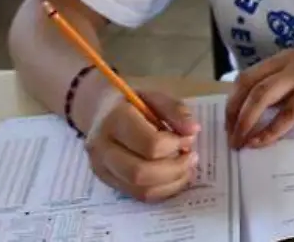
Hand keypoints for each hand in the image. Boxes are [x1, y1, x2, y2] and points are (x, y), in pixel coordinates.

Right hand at [85, 90, 200, 202]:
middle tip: (192, 158)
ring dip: (171, 182)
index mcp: (115, 120)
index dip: (175, 145)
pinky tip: (175, 177)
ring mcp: (102, 169)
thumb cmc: (132, 103)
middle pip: (141, 172)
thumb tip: (193, 131)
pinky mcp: (107, 182)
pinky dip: (163, 191)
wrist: (100, 113)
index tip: (189, 138)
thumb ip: (175, 110)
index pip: (150, 144)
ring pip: (140, 189)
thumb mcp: (154, 96)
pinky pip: (138, 195)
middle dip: (174, 169)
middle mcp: (103, 148)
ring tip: (186, 168)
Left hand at [225, 49, 293, 148]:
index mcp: (288, 57)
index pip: (248, 76)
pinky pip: (288, 113)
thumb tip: (254, 115)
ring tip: (241, 143)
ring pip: (263, 96)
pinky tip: (262, 142)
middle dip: (235, 114)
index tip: (229, 125)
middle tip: (231, 138)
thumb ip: (285, 92)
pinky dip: (270, 130)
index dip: (233, 102)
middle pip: (250, 86)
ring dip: (247, 122)